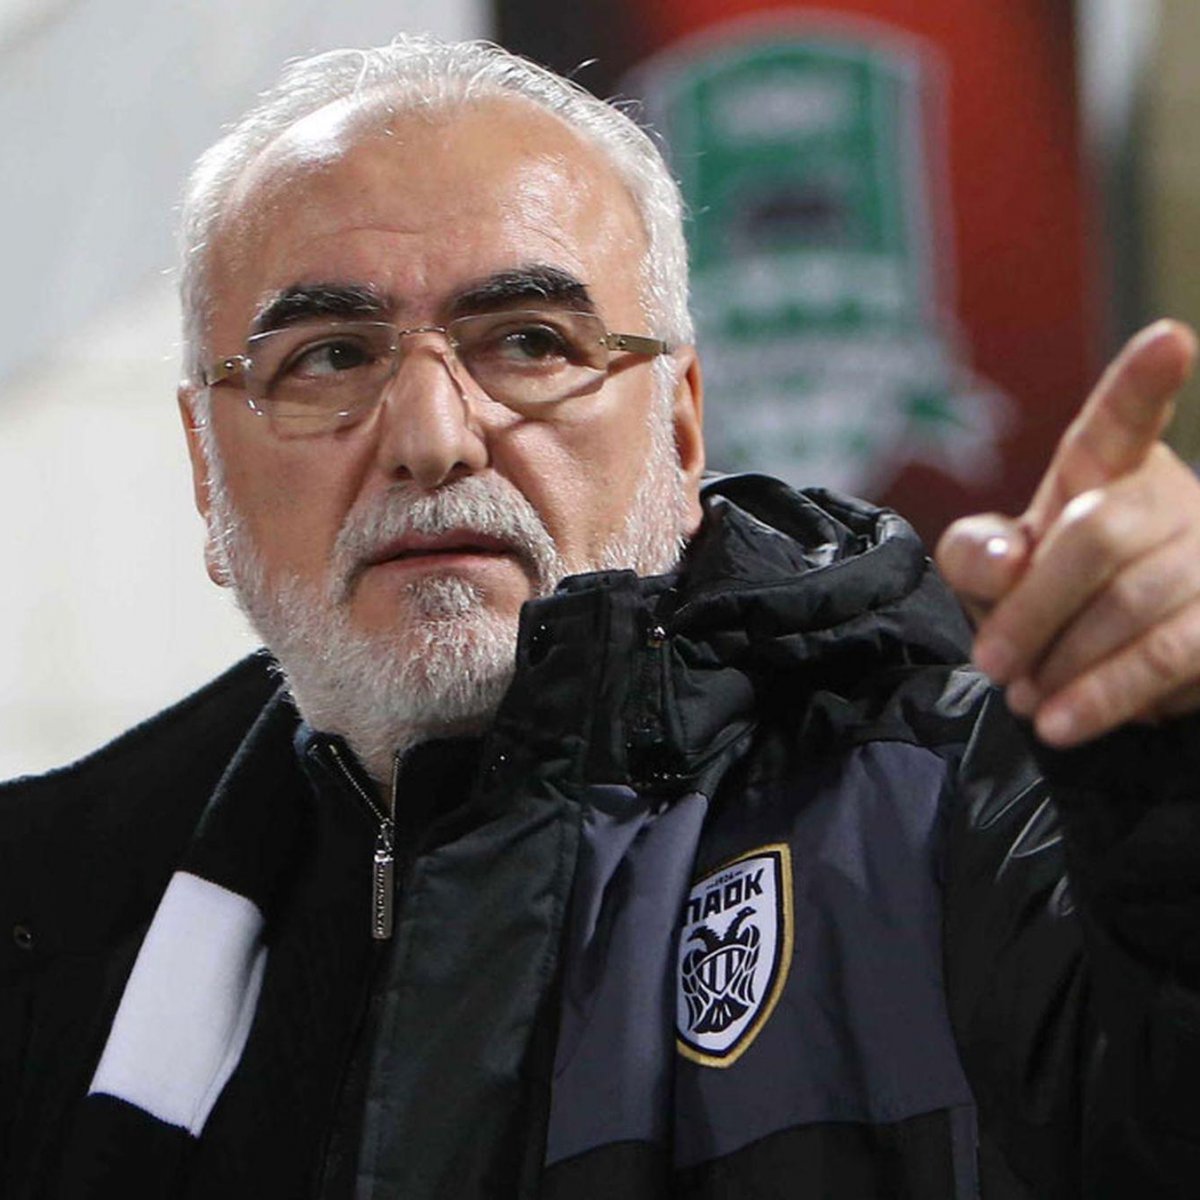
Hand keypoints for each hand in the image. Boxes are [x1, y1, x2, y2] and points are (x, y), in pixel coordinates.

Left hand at [936, 319, 1199, 746]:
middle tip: (992, 665)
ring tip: (1026, 702)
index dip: (1144, 382)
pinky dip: (1113, 696)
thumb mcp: (995, 566)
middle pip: (1100, 535)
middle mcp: (1169, 499)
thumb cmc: (1046, 587)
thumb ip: (979, 553)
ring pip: (1141, 603)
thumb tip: (1008, 562)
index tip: (1170, 341)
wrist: (1107, 647)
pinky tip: (1069, 722)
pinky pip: (1177, 657)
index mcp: (1107, 469)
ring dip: (1071, 663)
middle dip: (1035, 610)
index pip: (1122, 419)